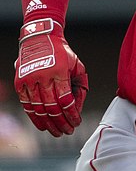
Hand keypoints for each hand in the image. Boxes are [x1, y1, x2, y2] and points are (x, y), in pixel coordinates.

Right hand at [14, 18, 88, 136]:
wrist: (40, 38)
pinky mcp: (20, 83)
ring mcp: (29, 80)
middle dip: (61, 123)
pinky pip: (27, 105)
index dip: (71, 114)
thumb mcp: (77, 65)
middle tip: (67, 132)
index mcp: (59, 72)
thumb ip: (79, 86)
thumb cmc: (63, 54)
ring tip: (57, 132)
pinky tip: (43, 125)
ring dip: (48, 124)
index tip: (76, 123)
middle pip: (52, 107)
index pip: (65, 100)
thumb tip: (77, 108)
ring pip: (38, 109)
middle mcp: (42, 77)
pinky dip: (34, 117)